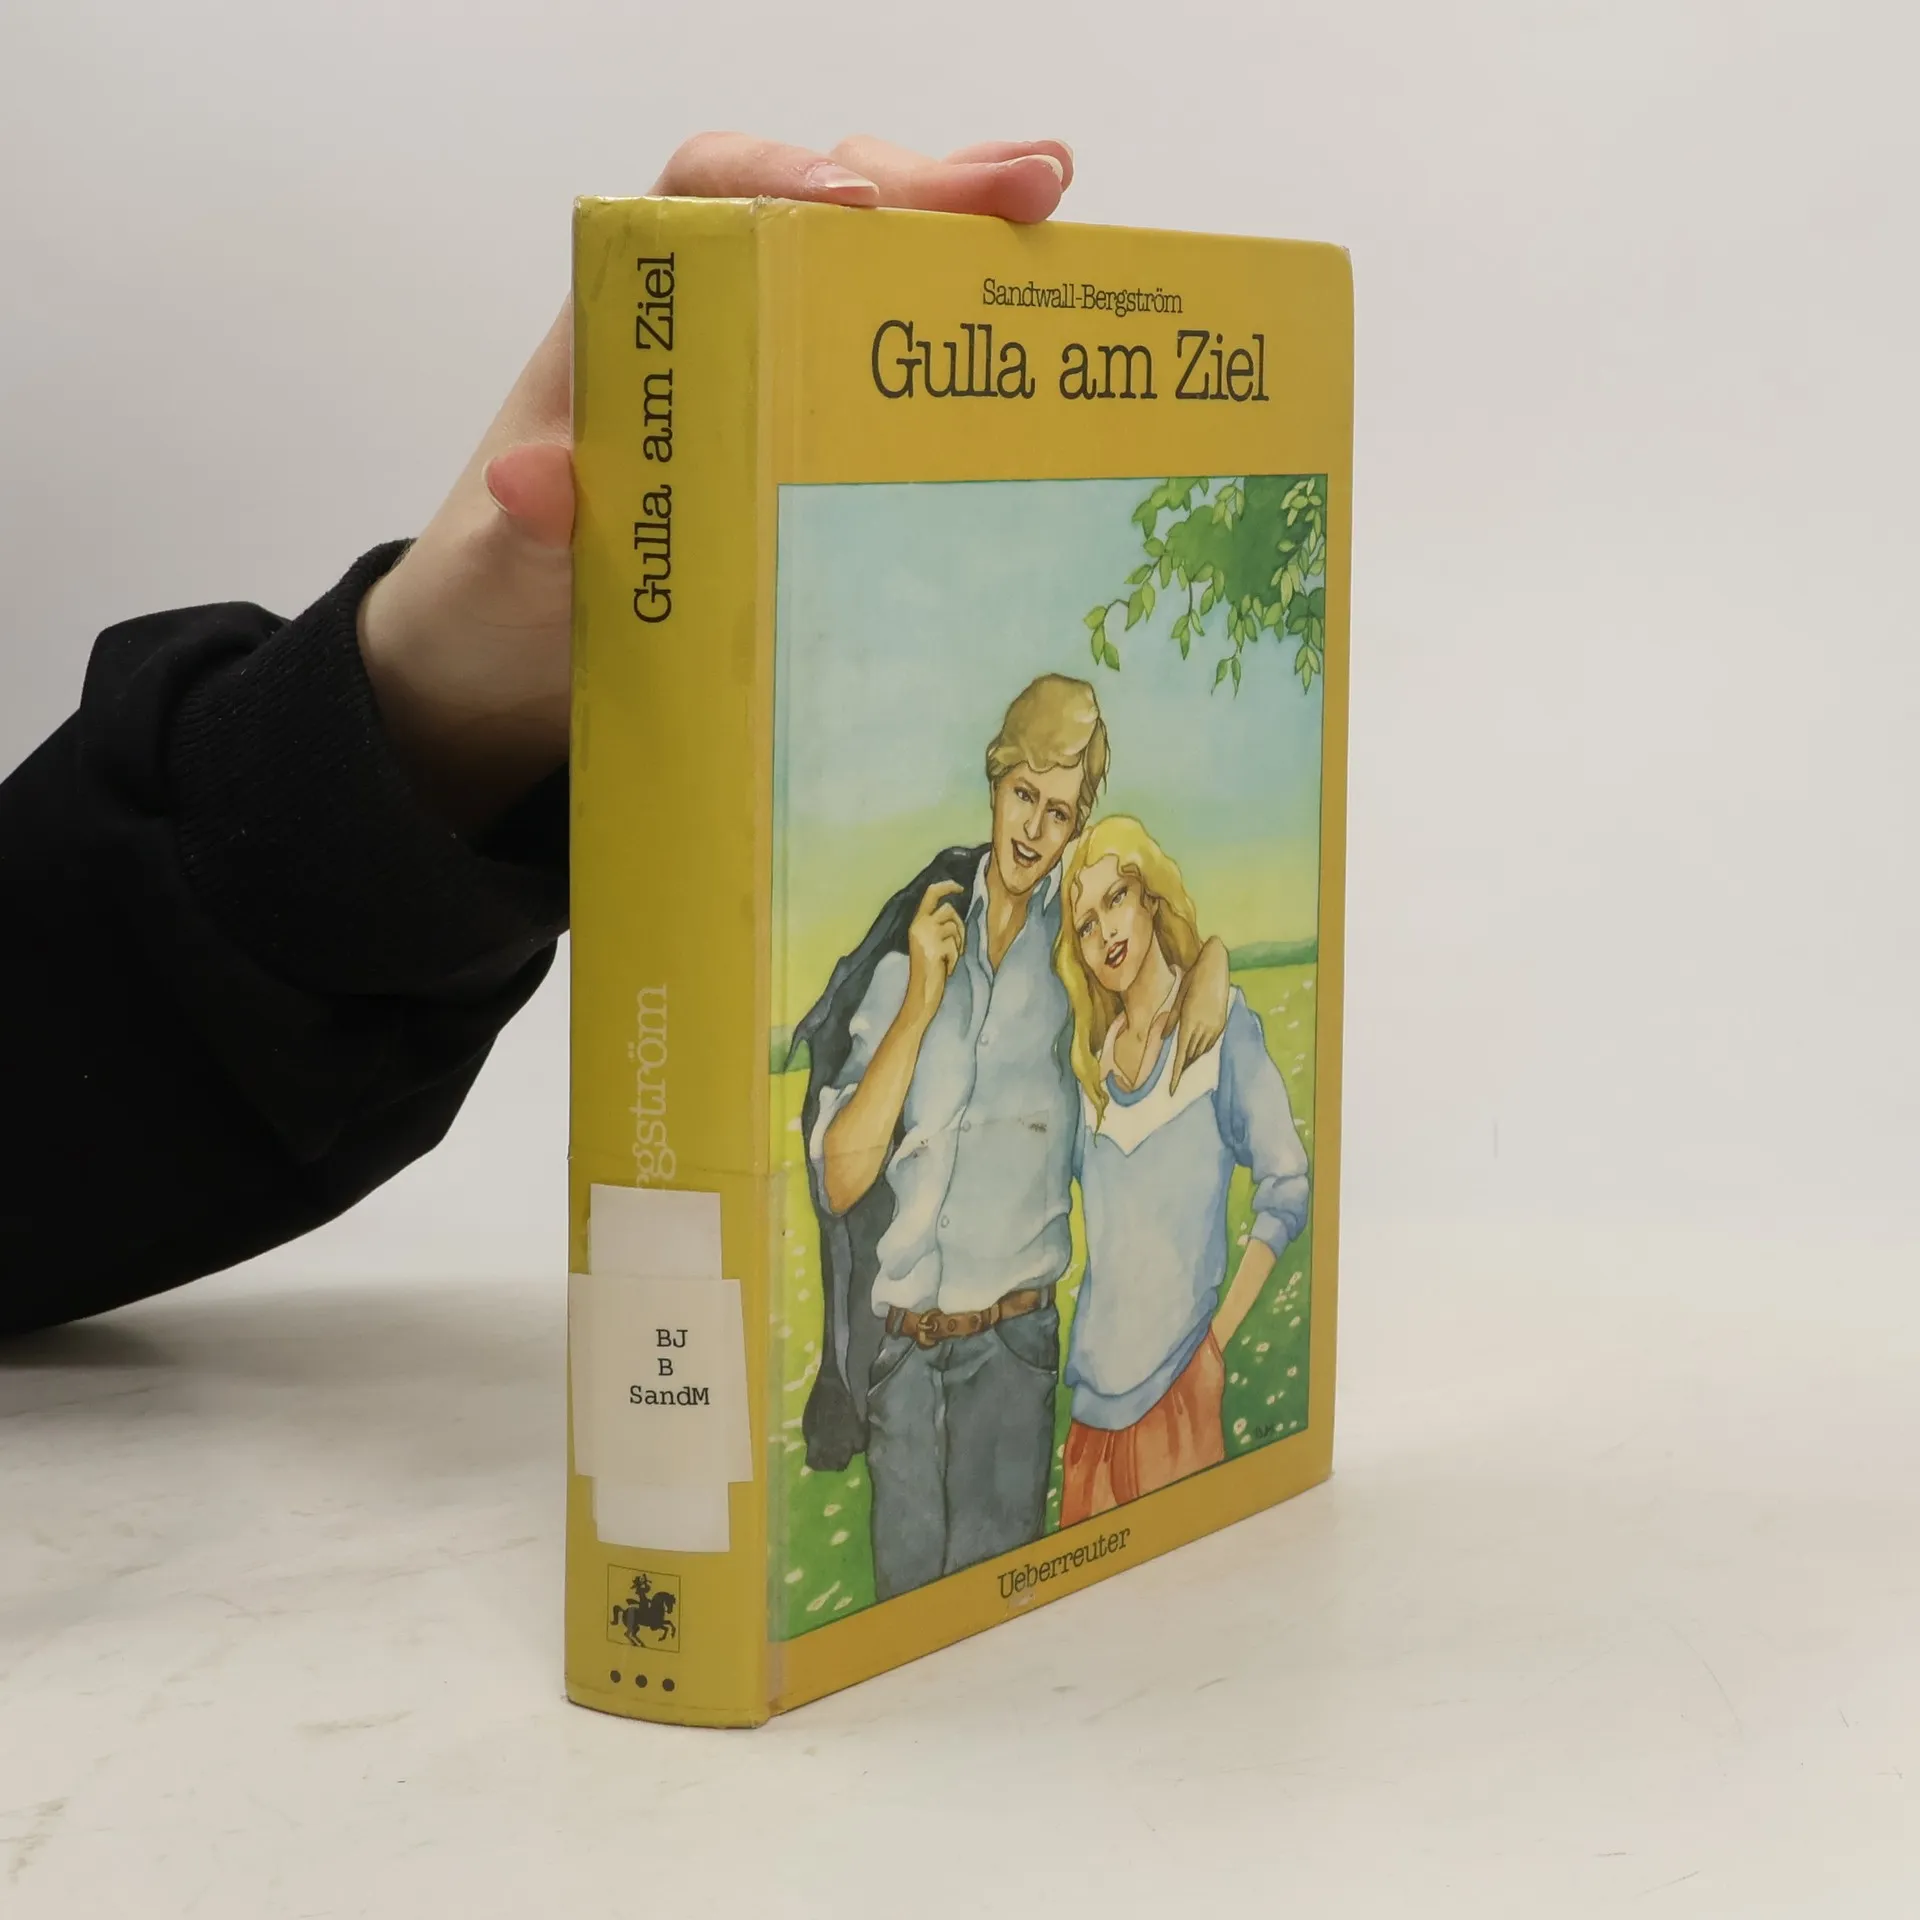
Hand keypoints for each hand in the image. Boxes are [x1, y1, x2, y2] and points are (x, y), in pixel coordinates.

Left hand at [355, 133, 1073, 832]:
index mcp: (629, 331)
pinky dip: (963, 346)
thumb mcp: (507, 573)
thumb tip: (533, 485)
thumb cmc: (500, 597)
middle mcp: (707, 334)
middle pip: (821, 215)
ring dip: (965, 245)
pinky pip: (892, 383)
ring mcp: (767, 390)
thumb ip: (527, 532)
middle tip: (1031, 188)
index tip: (855, 200)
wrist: (506, 669)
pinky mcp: (807, 456)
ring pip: (871, 279)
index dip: (783, 175)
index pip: (705, 195)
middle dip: (926, 190)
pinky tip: (1037, 346)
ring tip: (1061, 225)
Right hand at [905, 880, 966, 1020]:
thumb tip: (954, 911)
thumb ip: (937, 926)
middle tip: (956, 946)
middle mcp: (919, 925)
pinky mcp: (935, 948)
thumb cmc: (929, 970)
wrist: (921, 993)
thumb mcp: (928, 942)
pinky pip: (955, 946)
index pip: (931, 893)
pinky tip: (946, 968)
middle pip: (949, 910)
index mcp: (916, 923)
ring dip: (957, 945)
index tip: (959, 887)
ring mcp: (927, 936)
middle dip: (959, 926)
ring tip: (948, 959)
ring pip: (955, 927)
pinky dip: (955, 959)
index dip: (947, 886)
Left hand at [1170, 935, 1231, 1090]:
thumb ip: (1171, 1020)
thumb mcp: (1178, 998)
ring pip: (1201, 1051)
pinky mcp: (1221, 1023)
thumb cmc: (1192, 979)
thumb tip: (1163, 1038)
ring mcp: (1214, 1026)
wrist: (1215, 966)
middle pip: (1191, 1056)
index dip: (1176, 1075)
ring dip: (1192, 1060)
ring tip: (1183, 1067)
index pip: (1181, 1056)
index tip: (1172, 1089)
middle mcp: (1203, 1027)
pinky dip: (1202, 1050)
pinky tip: (1197, 1052)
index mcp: (1189, 1022)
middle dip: (1182, 1069)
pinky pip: (1210, 1043)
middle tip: (1175, 1081)